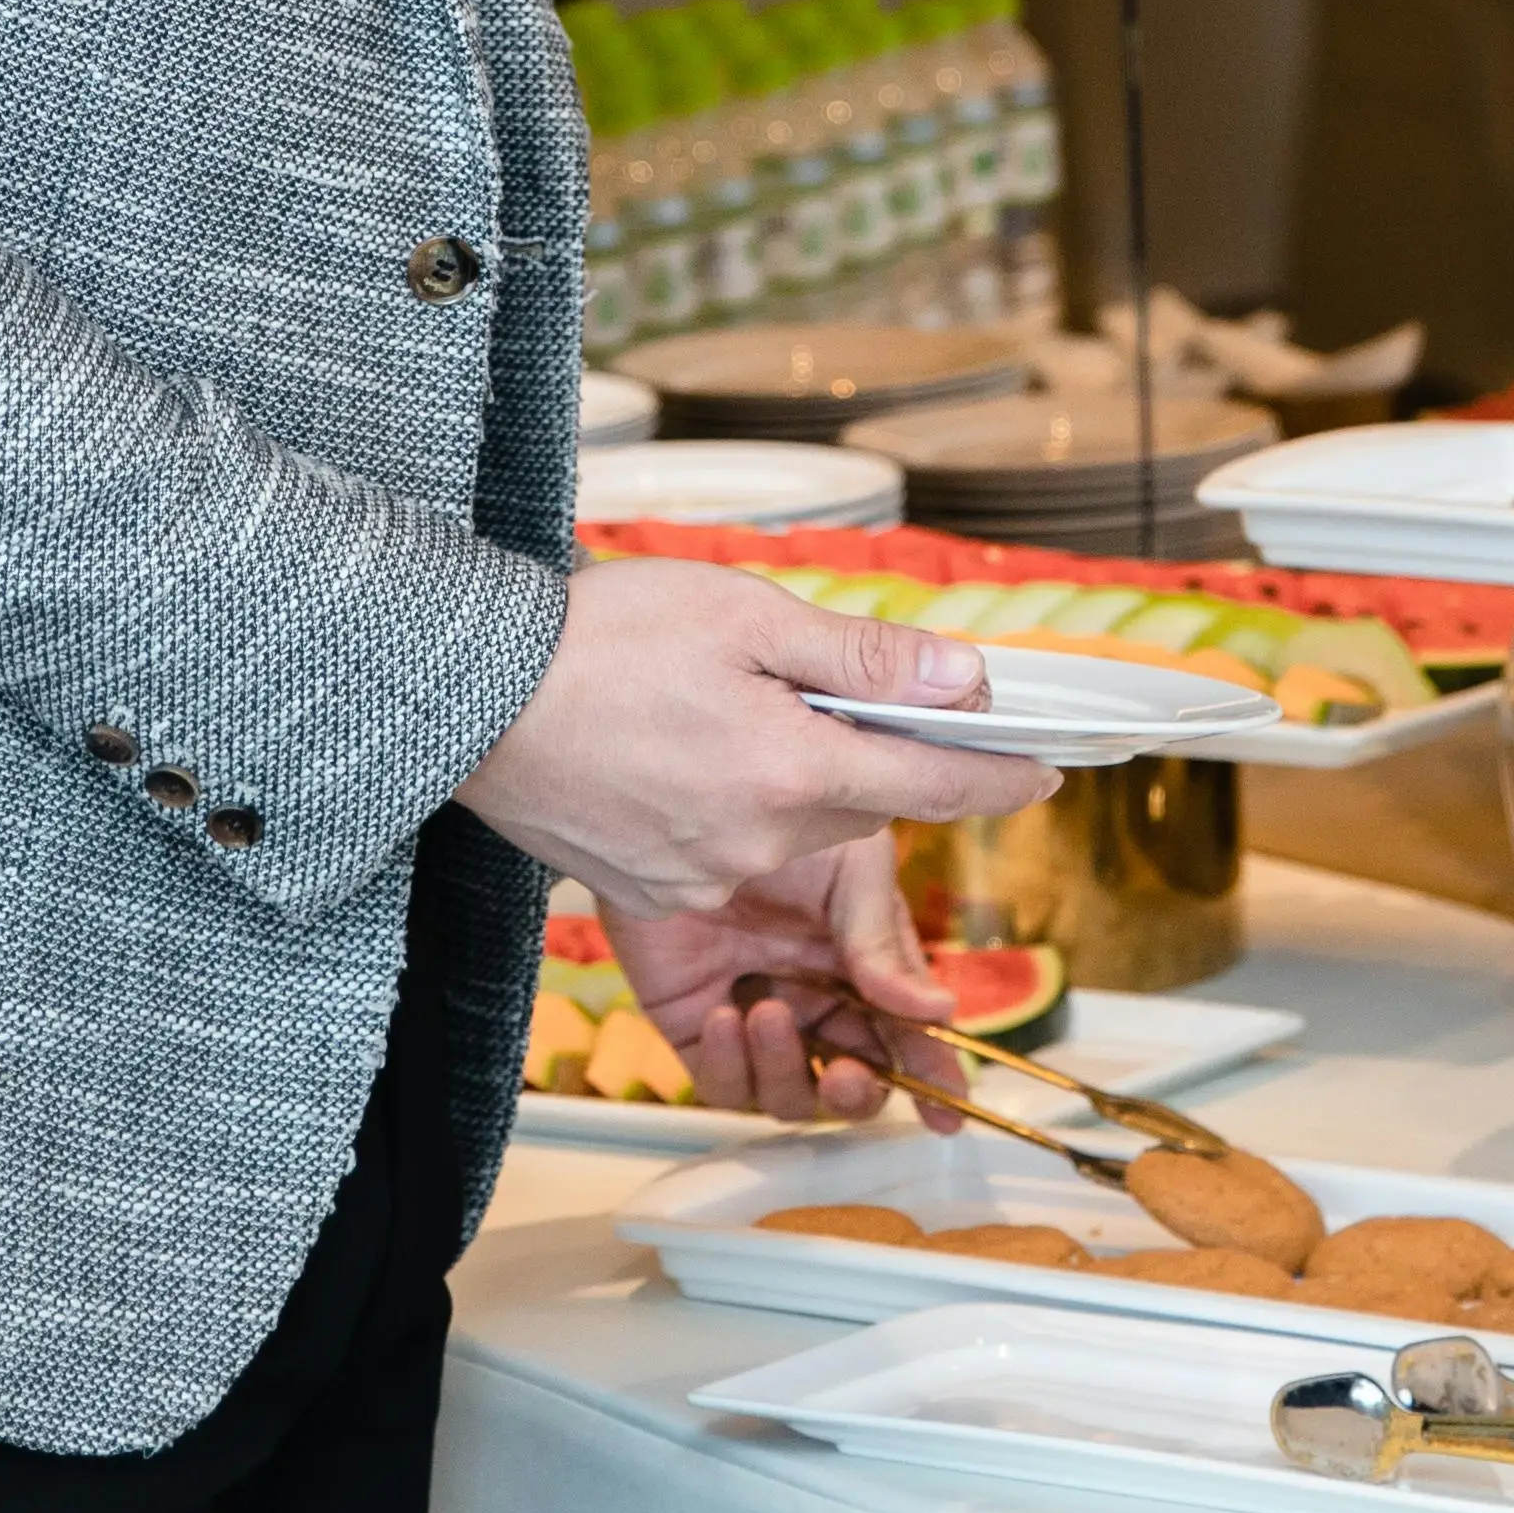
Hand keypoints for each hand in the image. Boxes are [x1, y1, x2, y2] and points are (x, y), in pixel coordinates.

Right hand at [454, 559, 1051, 918]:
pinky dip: (731, 809)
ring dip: (792, 781)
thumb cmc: (597, 640)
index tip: (1045, 771)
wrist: (468, 699)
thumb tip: (964, 678)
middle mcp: (755, 844)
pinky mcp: (652, 897)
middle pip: (861, 808)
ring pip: (793, 832)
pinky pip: (727, 854)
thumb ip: (862, 657)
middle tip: (830, 691)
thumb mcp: (745, 615)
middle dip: (866, 755)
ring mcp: (700, 878)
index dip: (999, 776)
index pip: (934, 784)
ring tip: (730, 712)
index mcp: (792, 772)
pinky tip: (686, 757)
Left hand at [605, 840, 971, 1124]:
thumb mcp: (850, 870)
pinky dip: (730, 1063)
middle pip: (854, 1081)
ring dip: (788, 1071)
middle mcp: (816, 998)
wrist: (673, 805)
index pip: (907, 1032)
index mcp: (864, 963)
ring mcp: (757, 1016)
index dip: (932, 1076)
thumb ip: (884, 943)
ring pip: (790, 1094)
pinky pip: (721, 1082)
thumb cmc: (773, 816)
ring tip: (770, 1013)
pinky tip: (729, 1014)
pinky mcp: (696, 1027)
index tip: (950, 1112)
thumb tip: (936, 1008)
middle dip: (858, 1093)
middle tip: (849, 1074)